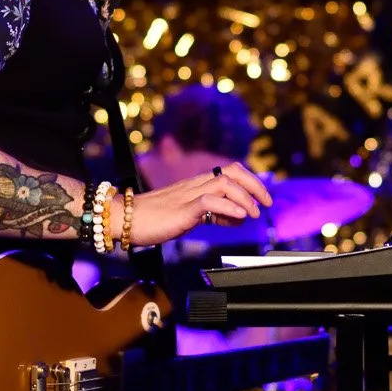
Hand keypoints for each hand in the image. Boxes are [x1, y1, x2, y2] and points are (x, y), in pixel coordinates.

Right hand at [125, 164, 270, 248]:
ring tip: (254, 214)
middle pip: (232, 171)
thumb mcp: (191, 216)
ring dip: (245, 197)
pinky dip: (228, 207)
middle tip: (267, 202)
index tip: (263, 199)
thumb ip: (215, 214)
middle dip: (255, 184)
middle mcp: (195, 185)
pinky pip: (209, 201)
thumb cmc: (152, 219)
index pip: (230, 172)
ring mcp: (188, 195)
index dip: (251, 182)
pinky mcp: (182, 209)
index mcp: (197, 185)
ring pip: (224, 183)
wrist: (124, 219)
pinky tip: (239, 218)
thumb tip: (238, 217)